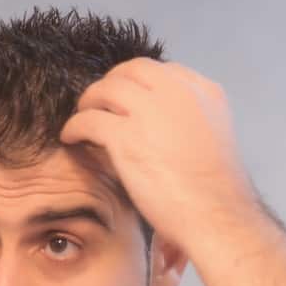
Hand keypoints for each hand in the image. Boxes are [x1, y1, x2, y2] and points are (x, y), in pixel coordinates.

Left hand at [60, 58, 257, 250]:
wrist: (215, 214)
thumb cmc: (215, 191)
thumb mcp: (211, 137)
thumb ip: (188, 121)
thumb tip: (161, 125)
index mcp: (204, 93)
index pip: (162, 70)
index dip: (137, 83)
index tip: (124, 99)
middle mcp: (178, 93)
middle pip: (131, 71)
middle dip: (111, 84)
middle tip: (98, 103)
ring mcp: (151, 111)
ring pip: (106, 89)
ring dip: (89, 102)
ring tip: (81, 118)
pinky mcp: (125, 136)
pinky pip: (87, 120)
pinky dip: (74, 127)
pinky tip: (71, 138)